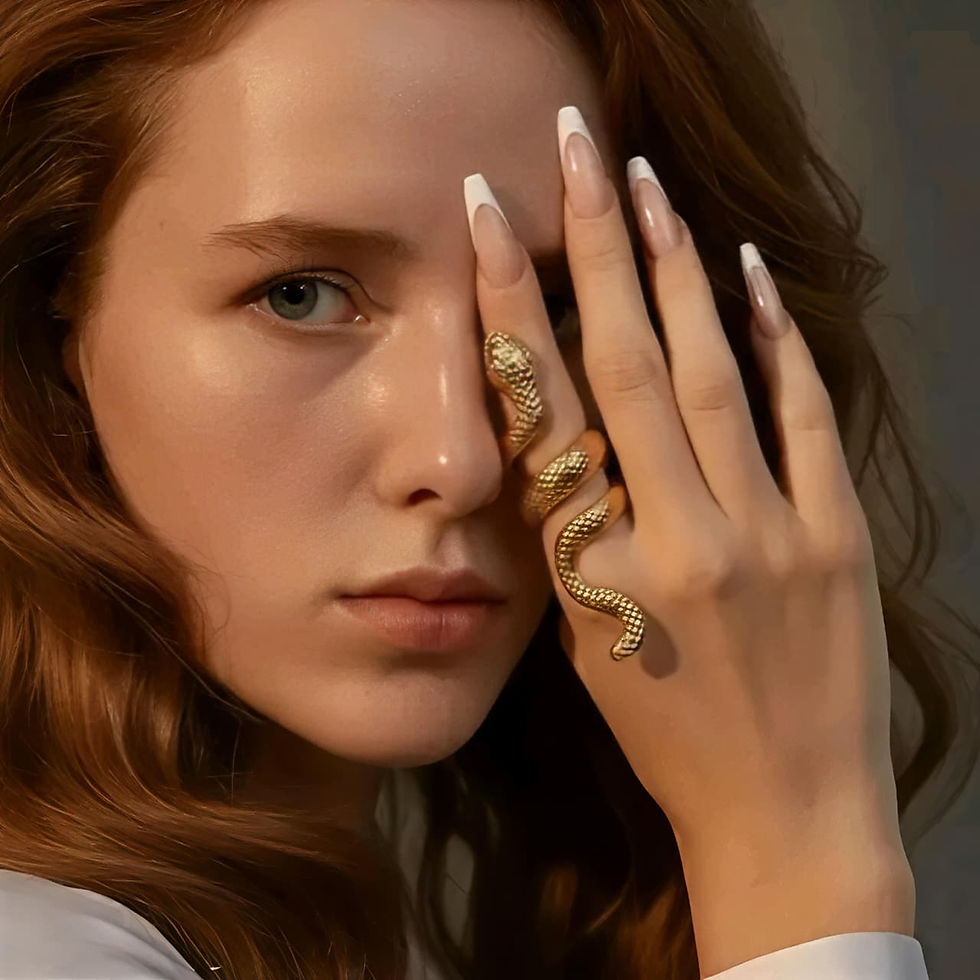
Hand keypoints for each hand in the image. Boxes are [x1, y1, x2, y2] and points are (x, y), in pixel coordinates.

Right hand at [465, 106, 904, 866]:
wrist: (786, 812)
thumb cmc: (669, 734)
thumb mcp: (585, 637)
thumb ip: (570, 530)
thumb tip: (556, 425)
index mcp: (599, 570)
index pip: (544, 409)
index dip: (512, 305)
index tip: (492, 216)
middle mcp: (680, 536)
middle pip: (624, 362)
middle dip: (596, 244)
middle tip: (578, 148)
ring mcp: (769, 530)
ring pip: (710, 372)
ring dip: (675, 269)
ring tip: (647, 185)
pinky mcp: (838, 535)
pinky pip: (804, 416)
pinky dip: (774, 339)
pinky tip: (744, 275)